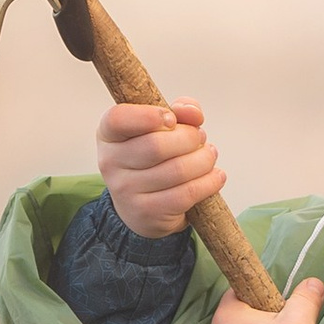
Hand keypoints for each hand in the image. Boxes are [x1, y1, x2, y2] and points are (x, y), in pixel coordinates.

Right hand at [97, 99, 224, 239]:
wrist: (142, 206)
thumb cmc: (153, 158)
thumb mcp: (160, 128)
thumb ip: (179, 111)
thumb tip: (193, 112)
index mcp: (108, 134)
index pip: (118, 119)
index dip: (148, 115)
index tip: (172, 119)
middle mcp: (110, 163)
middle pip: (156, 145)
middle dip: (190, 138)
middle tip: (200, 138)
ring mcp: (126, 191)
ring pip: (177, 170)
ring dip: (204, 160)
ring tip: (208, 155)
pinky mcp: (147, 212)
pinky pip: (186, 193)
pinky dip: (209, 182)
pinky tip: (215, 176)